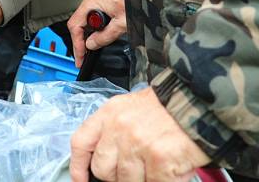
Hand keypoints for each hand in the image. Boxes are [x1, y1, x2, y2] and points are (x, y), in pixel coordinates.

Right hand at [67, 0, 126, 67]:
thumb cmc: (137, 1)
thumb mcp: (122, 24)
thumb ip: (104, 36)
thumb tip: (91, 45)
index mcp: (92, 2)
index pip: (75, 26)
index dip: (77, 44)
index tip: (80, 56)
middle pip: (78, 23)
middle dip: (79, 41)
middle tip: (82, 56)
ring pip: (84, 19)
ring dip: (86, 34)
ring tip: (90, 48)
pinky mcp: (103, 0)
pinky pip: (91, 15)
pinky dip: (93, 28)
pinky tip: (97, 35)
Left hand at [69, 88, 209, 181]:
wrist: (198, 103)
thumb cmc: (166, 108)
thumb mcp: (129, 109)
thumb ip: (112, 131)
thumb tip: (104, 158)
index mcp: (108, 113)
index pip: (81, 143)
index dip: (78, 167)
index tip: (81, 179)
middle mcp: (119, 128)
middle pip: (102, 168)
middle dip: (116, 176)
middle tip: (136, 169)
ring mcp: (138, 144)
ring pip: (127, 180)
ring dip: (142, 178)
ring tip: (155, 165)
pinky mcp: (159, 159)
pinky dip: (161, 181)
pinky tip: (168, 170)